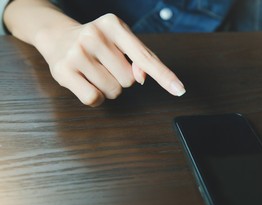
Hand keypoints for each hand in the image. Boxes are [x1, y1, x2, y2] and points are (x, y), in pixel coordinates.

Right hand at [35, 13, 185, 106]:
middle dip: (122, 78)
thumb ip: (139, 57)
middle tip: (105, 64)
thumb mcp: (120, 41)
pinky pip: (94, 99)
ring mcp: (77, 53)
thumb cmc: (96, 41)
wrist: (57, 36)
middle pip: (130, 80)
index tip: (179, 89)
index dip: (164, 75)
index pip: (145, 57)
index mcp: (114, 25)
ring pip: (114, 91)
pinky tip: (86, 81)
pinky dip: (96, 96)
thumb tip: (142, 78)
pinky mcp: (63, 72)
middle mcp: (94, 35)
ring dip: (109, 87)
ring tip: (95, 71)